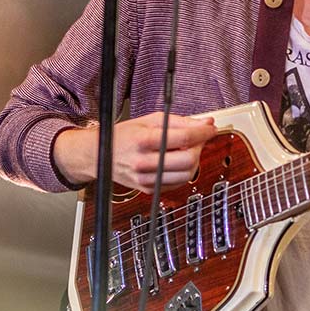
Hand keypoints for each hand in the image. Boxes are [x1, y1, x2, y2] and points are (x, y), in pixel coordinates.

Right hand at [54, 112, 216, 192]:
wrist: (99, 155)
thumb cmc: (124, 135)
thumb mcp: (150, 121)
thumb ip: (181, 122)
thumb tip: (205, 122)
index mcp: (144, 141)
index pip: (184, 138)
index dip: (203, 132)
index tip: (210, 128)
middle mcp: (144, 162)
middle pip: (189, 160)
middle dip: (199, 148)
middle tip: (198, 140)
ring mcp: (146, 178)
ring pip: (186, 175)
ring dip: (193, 161)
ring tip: (186, 150)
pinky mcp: (148, 189)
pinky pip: (178, 183)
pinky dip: (183, 172)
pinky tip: (176, 161)